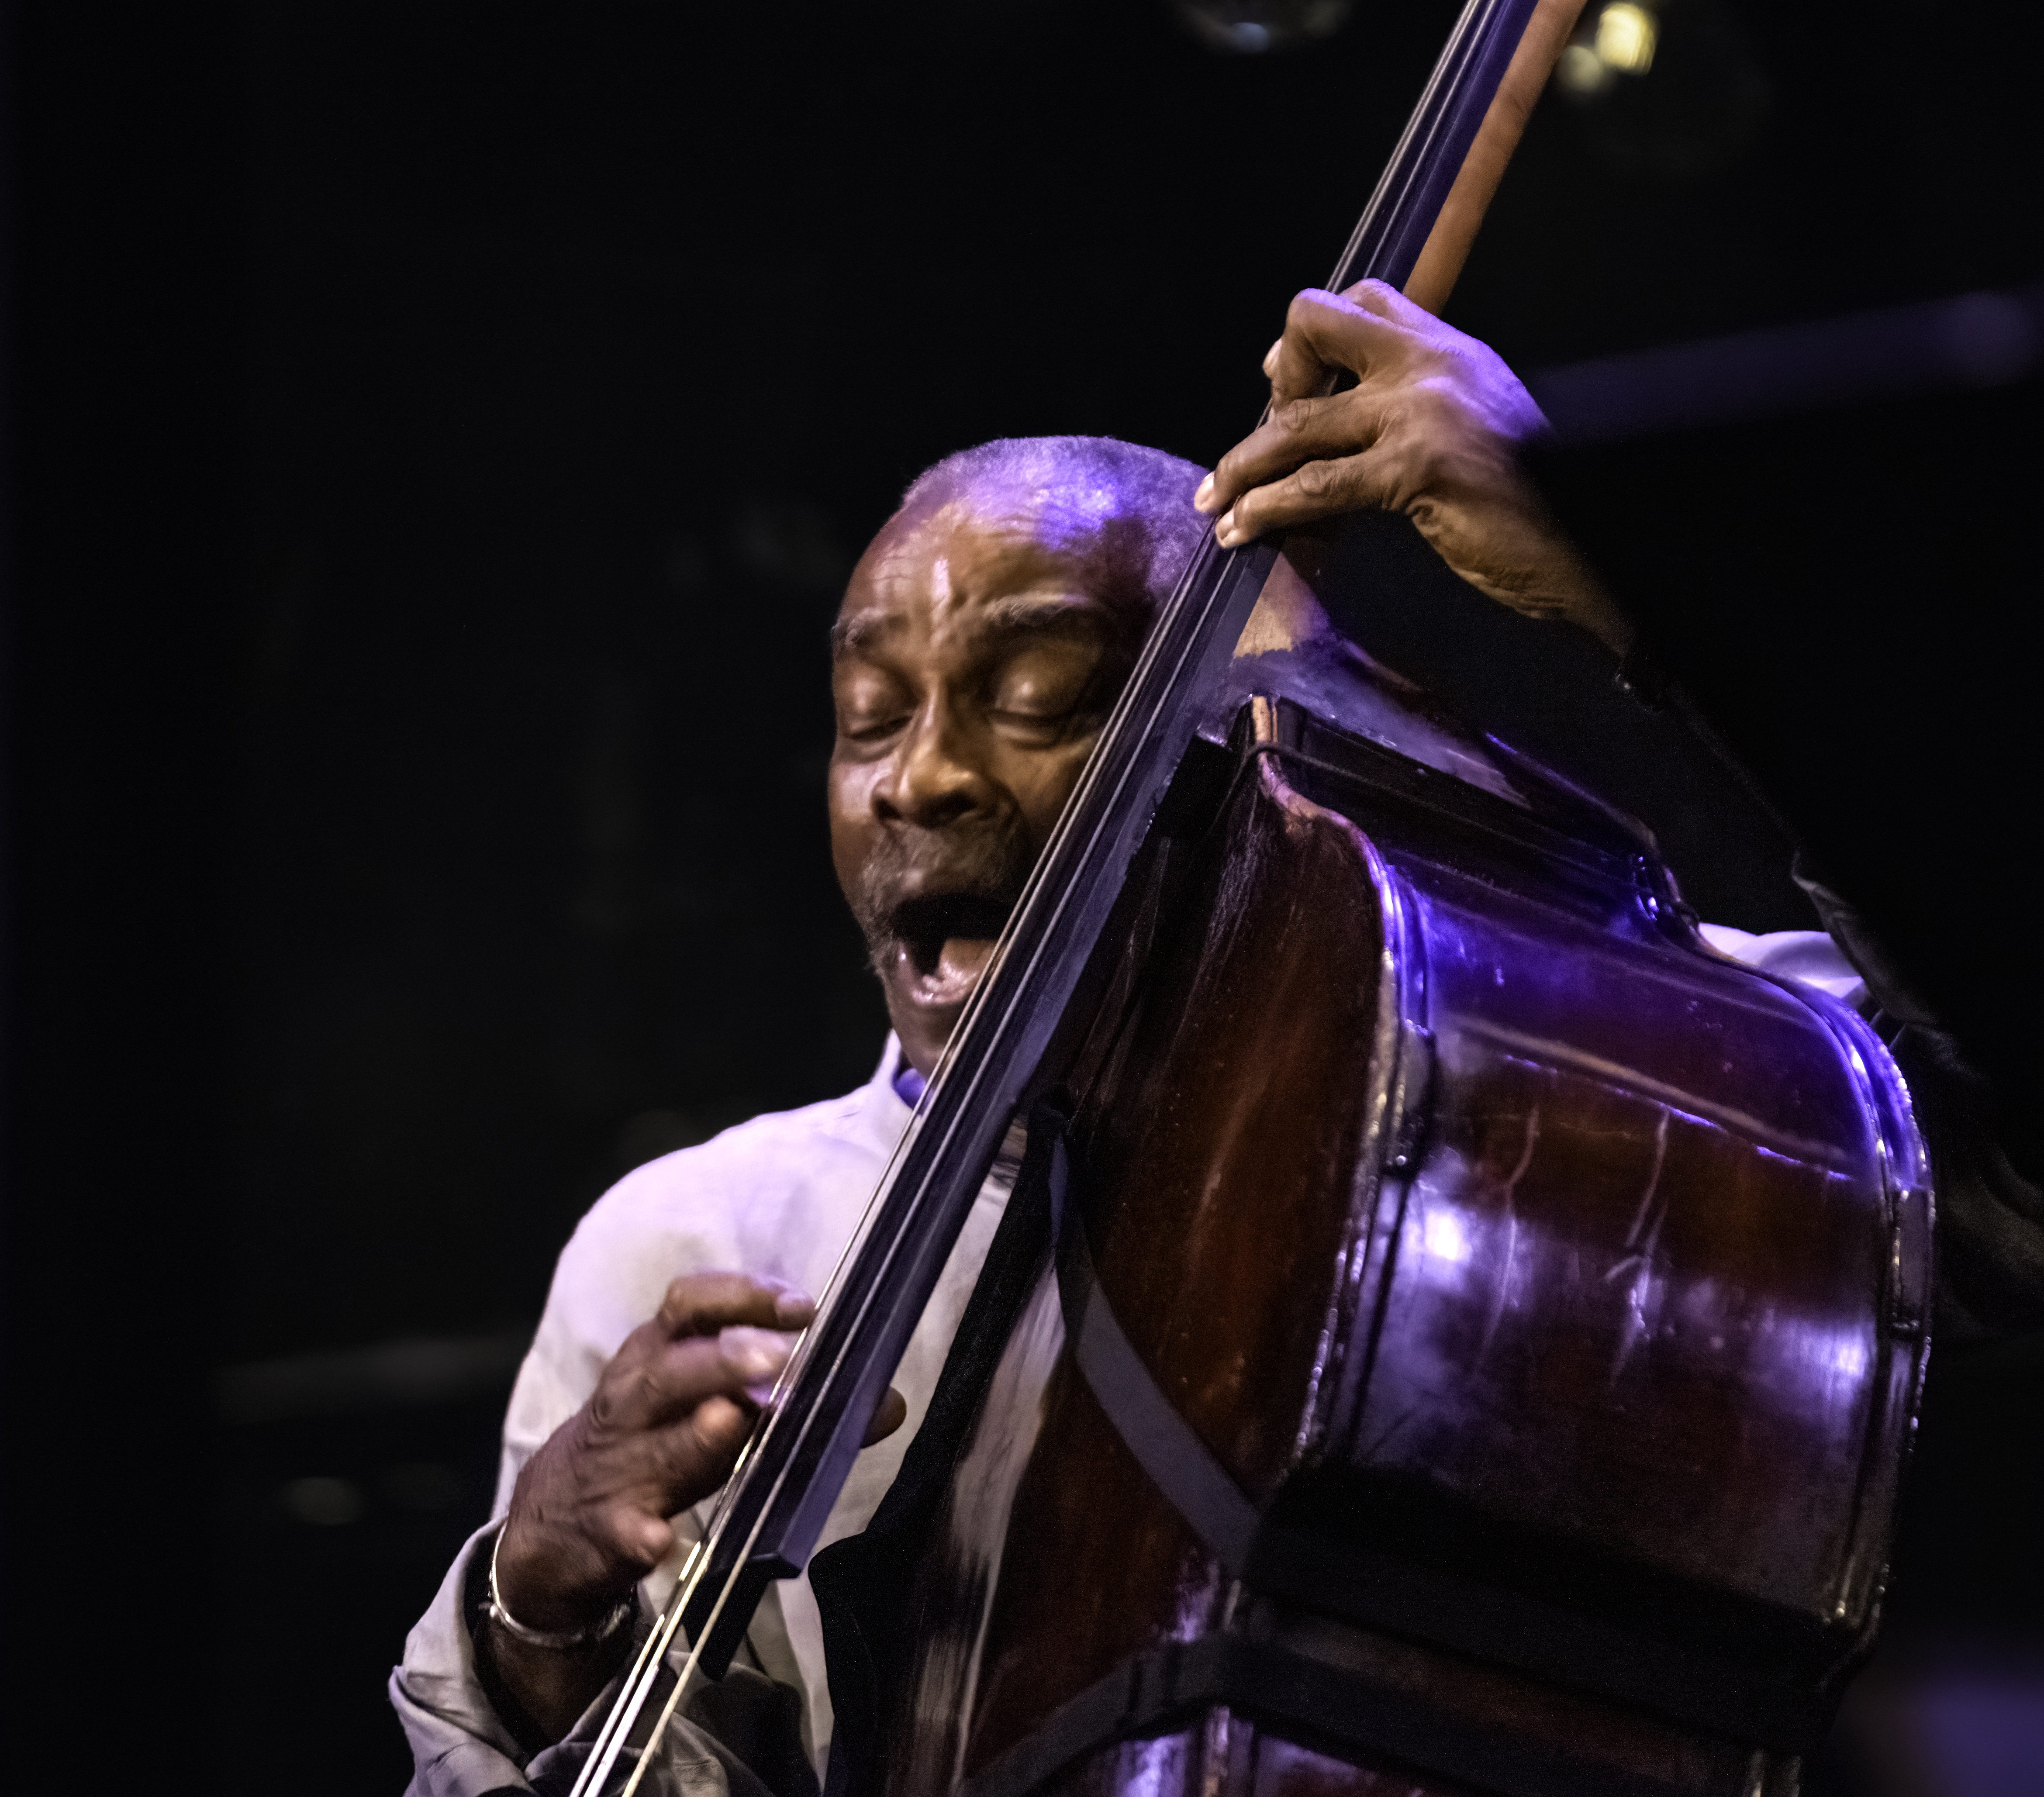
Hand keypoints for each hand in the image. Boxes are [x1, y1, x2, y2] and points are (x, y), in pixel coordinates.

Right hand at [495, 1273, 814, 1634]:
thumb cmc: (655, 1446)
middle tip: (777, 1357)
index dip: (742, 1295)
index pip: (689, 1305)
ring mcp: (618, 1467)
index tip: (801, 1306)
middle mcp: (634, 1402)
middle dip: (723, 1358)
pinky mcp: (607, 1531)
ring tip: (730, 1420)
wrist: (554, 1523)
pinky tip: (661, 1542)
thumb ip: (794, 1400)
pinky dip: (644, 1536)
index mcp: (657, 1357)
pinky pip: (625, 1531)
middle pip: (672, 1368)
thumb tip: (891, 1402)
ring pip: (653, 1445)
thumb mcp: (713, 1410)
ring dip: (693, 1434)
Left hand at [1195, 281, 1631, 655]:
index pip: (1363, 298)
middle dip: (1272, 380)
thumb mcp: (1477, 434)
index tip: (1282, 383)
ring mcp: (1423, 413)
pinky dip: (1266, 508)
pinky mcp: (1416, 470)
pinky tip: (1242, 531)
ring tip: (1215, 500)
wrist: (1596, 544)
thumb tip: (1350, 422)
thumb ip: (1419, 412)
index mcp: (1451, 350)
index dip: (1309, 337)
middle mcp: (1433, 364)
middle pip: (1316, 324)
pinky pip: (1315, 485)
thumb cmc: (1534, 505)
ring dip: (1244, 464)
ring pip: (1298, 420)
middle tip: (1254, 442)